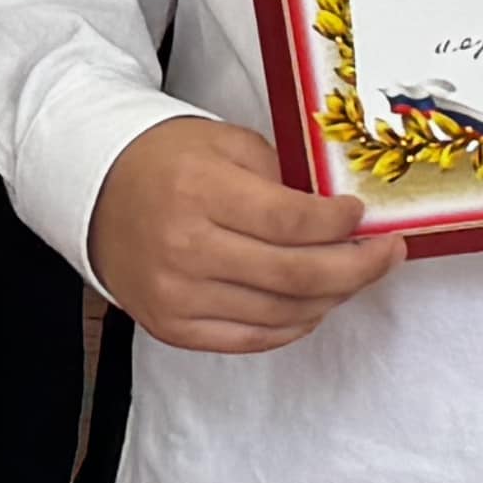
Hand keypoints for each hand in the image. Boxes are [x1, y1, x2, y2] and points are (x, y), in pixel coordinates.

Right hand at [87, 112, 401, 354]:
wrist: (94, 193)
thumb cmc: (165, 161)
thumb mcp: (223, 143)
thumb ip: (281, 176)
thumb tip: (340, 215)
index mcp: (199, 190)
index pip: (291, 221)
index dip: (339, 224)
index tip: (362, 216)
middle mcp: (186, 248)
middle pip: (297, 274)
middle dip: (358, 268)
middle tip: (388, 254)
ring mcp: (177, 295)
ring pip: (283, 313)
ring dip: (331, 297)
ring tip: (353, 276)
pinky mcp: (172, 327)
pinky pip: (252, 339)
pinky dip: (293, 325)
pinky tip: (314, 303)